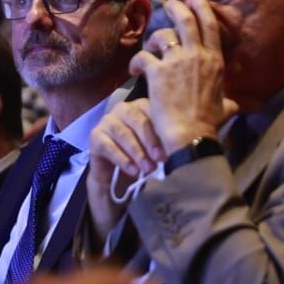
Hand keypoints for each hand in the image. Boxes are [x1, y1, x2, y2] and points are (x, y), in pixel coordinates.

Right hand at [85, 99, 162, 242]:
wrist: (120, 177)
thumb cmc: (145, 157)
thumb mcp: (160, 147)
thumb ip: (170, 139)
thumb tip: (188, 141)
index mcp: (142, 106)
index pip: (153, 109)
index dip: (163, 128)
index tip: (175, 147)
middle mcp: (123, 109)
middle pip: (137, 119)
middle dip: (150, 140)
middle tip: (160, 159)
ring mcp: (107, 121)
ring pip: (122, 133)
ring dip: (137, 152)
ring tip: (148, 168)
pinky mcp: (95, 136)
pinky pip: (108, 146)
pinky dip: (122, 159)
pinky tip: (132, 170)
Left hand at [133, 0, 238, 151]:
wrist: (190, 136)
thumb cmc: (208, 124)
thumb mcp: (226, 108)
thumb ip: (231, 102)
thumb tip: (240, 105)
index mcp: (215, 61)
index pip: (209, 25)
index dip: (201, 6)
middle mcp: (197, 56)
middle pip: (185, 19)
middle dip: (175, 6)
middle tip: (168, 2)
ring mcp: (177, 62)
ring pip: (162, 36)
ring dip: (153, 40)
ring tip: (150, 50)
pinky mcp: (158, 72)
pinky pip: (143, 57)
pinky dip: (136, 63)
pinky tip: (134, 71)